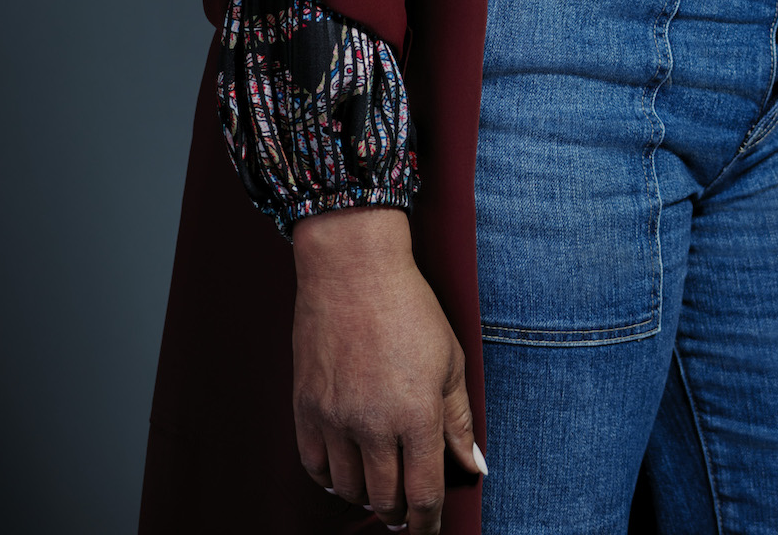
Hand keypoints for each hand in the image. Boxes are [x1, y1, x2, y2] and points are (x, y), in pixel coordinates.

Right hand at [292, 205, 483, 531]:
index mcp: (416, 413)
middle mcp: (373, 423)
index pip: (424, 493)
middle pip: (385, 499)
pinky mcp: (305, 408)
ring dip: (367, 496)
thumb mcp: (450, 359)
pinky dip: (331, 478)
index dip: (429, 522)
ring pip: (349, 488)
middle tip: (407, 510)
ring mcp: (335, 418)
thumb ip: (459, 420)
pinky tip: (346, 469)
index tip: (430, 529)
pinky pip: (314, 466)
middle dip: (400, 513)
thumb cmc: (408, 307)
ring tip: (379, 486)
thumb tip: (472, 466)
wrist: (353, 269)